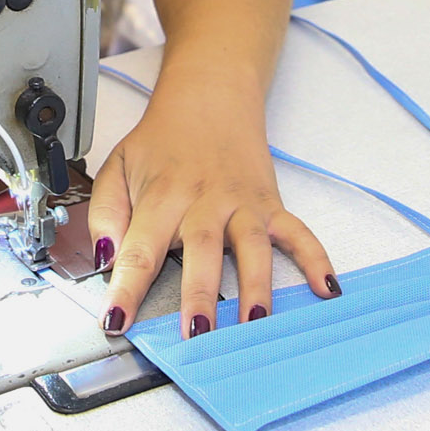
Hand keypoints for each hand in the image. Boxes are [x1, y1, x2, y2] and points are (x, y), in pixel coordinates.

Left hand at [89, 77, 334, 337]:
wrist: (209, 96)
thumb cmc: (162, 141)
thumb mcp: (118, 167)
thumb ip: (105, 214)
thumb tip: (105, 259)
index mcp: (162, 197)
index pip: (140, 249)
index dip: (126, 288)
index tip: (117, 322)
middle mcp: (205, 202)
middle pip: (202, 252)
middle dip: (200, 295)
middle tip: (195, 335)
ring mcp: (242, 204)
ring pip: (252, 247)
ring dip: (255, 286)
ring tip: (255, 323)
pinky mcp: (270, 204)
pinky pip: (298, 233)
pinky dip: (314, 259)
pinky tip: (325, 287)